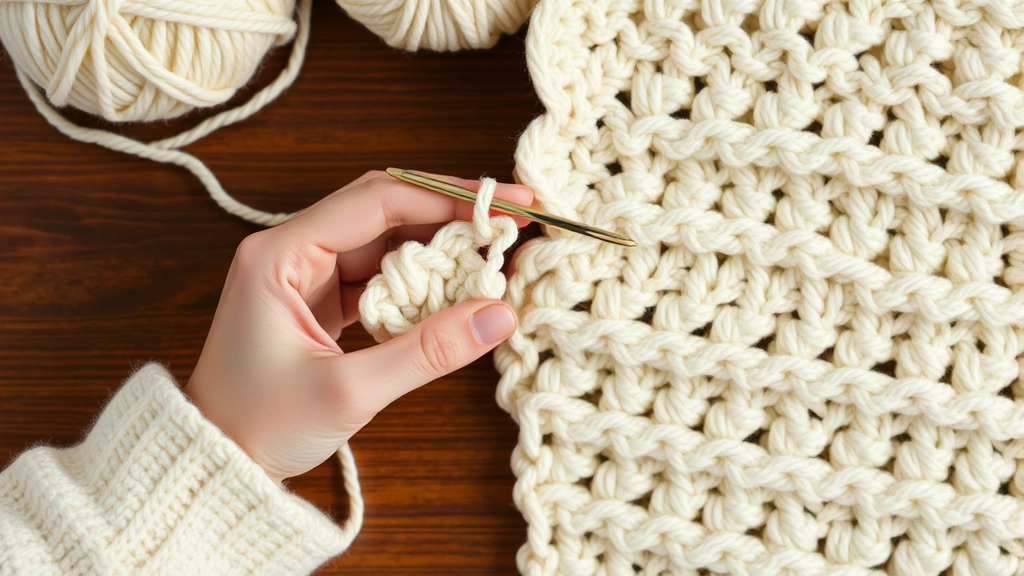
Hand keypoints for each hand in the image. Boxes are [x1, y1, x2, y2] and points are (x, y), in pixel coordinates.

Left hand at [184, 171, 532, 482]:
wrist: (214, 463)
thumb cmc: (259, 426)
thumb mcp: (349, 390)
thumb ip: (427, 351)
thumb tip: (499, 315)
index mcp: (281, 254)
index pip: (377, 201)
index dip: (447, 197)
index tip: (503, 205)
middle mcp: (291, 251)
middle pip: (385, 210)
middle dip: (451, 211)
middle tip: (514, 217)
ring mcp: (305, 276)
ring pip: (385, 242)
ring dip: (439, 247)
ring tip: (496, 253)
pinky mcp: (318, 302)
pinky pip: (378, 275)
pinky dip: (419, 280)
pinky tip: (457, 287)